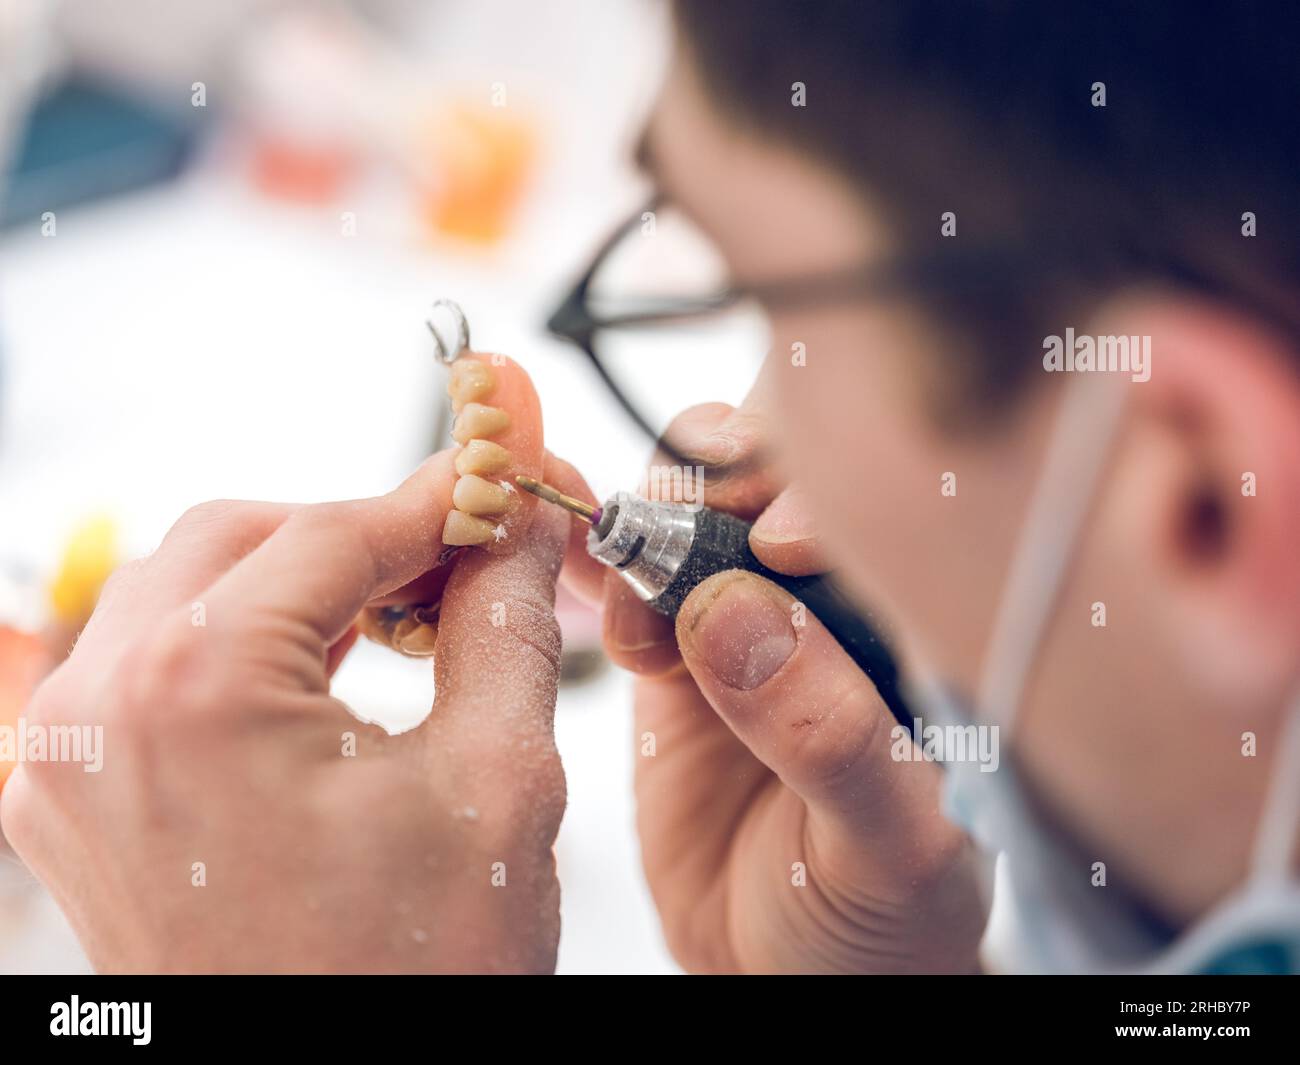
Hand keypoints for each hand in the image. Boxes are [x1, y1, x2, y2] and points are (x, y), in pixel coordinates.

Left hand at [0, 450, 570, 972]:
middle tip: (456, 554)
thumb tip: (516, 528)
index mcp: (194, 694)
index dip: (432, 499)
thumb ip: (507, 624)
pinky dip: (241, 642)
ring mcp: (69, 765)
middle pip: (239, 538)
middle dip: (356, 532)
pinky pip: (151, 668)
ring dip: (297, 582)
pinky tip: (326, 665)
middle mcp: (99, 716)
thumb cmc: (412, 979)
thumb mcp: (499, 782)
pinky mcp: (73, 804)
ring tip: (402, 611)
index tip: (496, 484)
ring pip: (184, 592)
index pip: (332, 532)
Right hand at [598, 402, 988, 972]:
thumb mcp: (889, 847)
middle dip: (724, 479)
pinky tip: (601, 600)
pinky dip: (598, 565)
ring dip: (651, 532)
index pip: (885, 512)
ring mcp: (746, 616)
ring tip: (639, 625)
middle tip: (685, 531)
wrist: (791, 975)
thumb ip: (830, 735)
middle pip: (777, 476)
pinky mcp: (672, 650)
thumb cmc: (885, 921)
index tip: (778, 541)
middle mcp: (834, 600)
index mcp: (923, 627)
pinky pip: (628, 579)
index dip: (827, 496)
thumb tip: (733, 615)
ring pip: (692, 511)